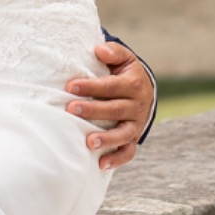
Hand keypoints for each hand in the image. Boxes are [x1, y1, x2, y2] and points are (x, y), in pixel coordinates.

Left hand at [65, 41, 154, 171]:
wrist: (145, 91)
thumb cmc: (125, 73)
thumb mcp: (124, 58)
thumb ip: (113, 52)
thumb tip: (99, 50)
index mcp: (134, 84)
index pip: (110, 86)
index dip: (91, 87)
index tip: (70, 87)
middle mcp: (138, 106)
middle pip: (115, 109)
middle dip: (93, 110)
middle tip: (71, 110)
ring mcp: (136, 124)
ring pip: (124, 133)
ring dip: (107, 139)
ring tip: (88, 142)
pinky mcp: (134, 137)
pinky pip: (128, 151)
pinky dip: (117, 159)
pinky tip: (101, 164)